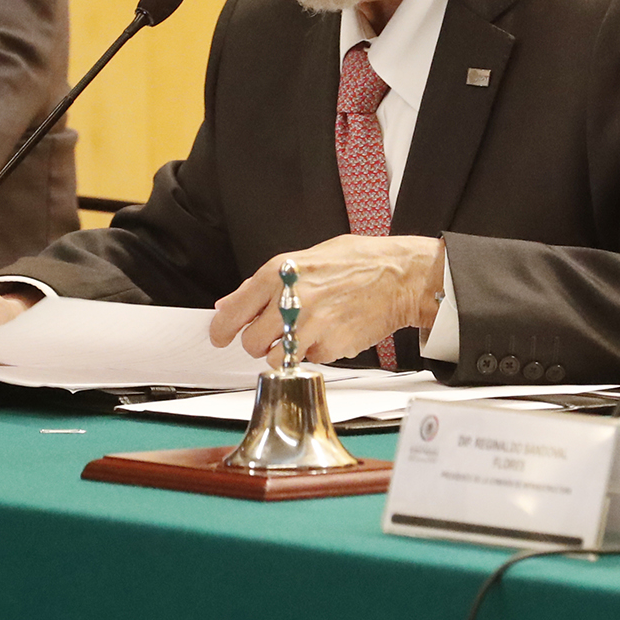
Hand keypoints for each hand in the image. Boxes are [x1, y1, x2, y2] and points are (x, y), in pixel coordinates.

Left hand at [211, 235, 443, 364]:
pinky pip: (310, 359)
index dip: (222, 329)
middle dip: (257, 342)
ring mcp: (310, 326)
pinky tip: (331, 331)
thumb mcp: (304, 259)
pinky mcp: (330, 346)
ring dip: (284, 352)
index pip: (233, 310)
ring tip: (304, 333)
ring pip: (275, 357)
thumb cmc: (357, 263)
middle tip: (271, 334)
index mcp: (279, 273)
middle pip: (250, 342)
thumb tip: (229, 303)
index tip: (220, 336)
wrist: (399, 276)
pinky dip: (317, 351)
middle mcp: (291, 300)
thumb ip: (263, 283)